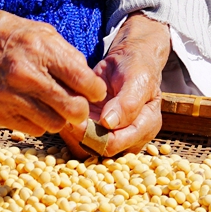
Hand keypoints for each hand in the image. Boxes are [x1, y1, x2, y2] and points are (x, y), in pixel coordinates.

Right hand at [0, 0, 106, 135]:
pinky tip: (35, 107)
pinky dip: (40, 122)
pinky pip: (34, 129)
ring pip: (56, 124)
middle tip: (78, 103)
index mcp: (41, 50)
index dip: (96, 90)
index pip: (86, 83)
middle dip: (82, 109)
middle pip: (75, 110)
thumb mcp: (41, 32)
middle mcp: (27, 75)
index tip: (93, 90)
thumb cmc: (6, 34)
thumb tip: (88, 81)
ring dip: (60, 118)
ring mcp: (11, 97)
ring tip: (54, 104)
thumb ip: (67, 55)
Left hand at [60, 13, 168, 157]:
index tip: (76, 121)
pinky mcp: (96, 129)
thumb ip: (127, 103)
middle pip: (99, 151)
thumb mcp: (137, 79)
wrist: (128, 60)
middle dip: (80, 136)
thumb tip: (109, 123)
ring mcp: (112, 134)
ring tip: (65, 115)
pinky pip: (79, 139)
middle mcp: (129, 137)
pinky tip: (65, 114)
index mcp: (145, 127)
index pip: (116, 143)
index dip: (94, 136)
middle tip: (66, 118)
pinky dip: (69, 129)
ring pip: (86, 148)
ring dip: (72, 134)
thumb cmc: (136, 67)